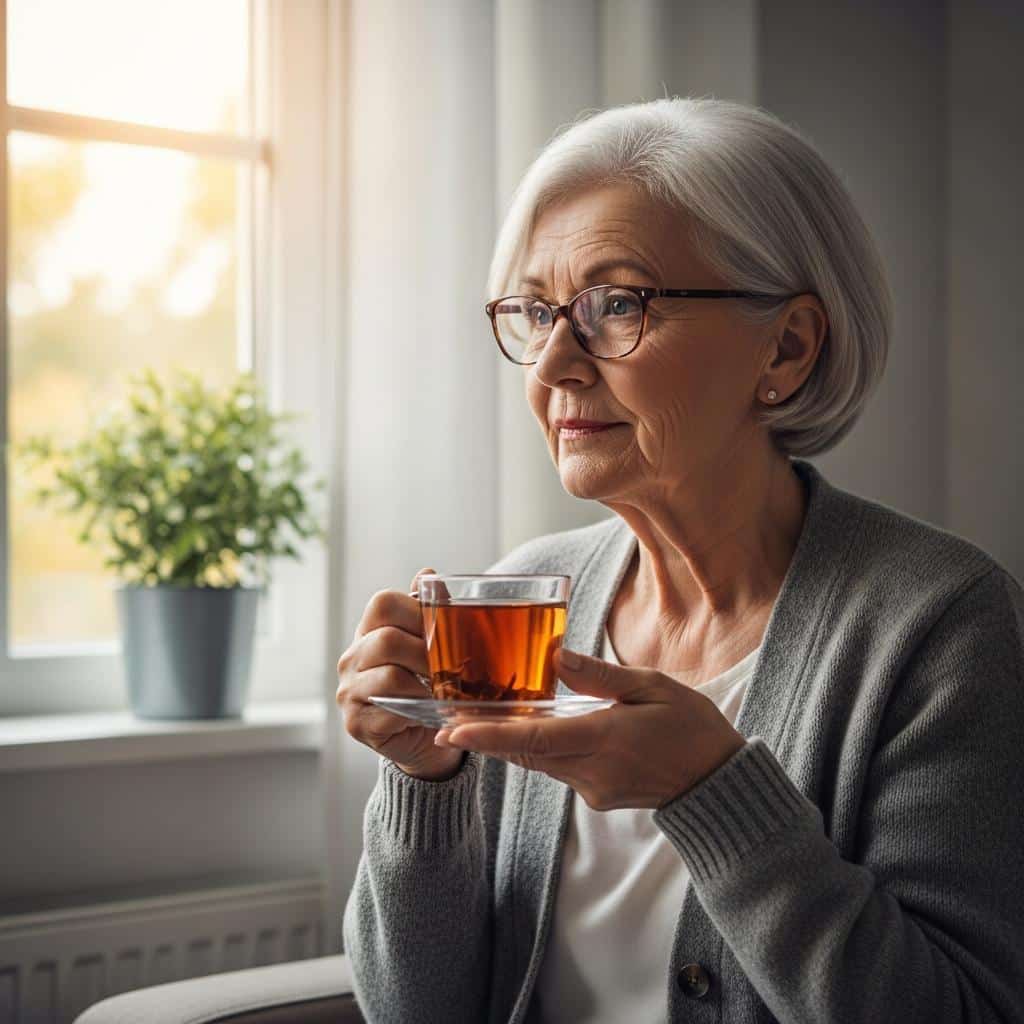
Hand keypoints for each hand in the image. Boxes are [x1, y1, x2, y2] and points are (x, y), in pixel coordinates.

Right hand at [336, 568, 462, 781]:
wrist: (424, 736)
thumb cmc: (427, 685)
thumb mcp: (429, 646)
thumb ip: (428, 611)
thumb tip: (428, 574)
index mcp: (368, 631)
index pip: (383, 603)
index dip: (417, 611)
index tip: (441, 630)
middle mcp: (351, 658)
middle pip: (387, 640)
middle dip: (427, 653)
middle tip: (453, 667)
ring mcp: (349, 691)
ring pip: (391, 677)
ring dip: (426, 685)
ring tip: (446, 691)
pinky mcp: (356, 722)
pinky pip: (390, 711)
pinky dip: (417, 711)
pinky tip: (430, 712)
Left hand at [434, 647, 745, 808]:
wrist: (718, 782)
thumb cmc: (692, 727)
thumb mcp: (653, 687)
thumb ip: (600, 676)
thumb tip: (556, 655)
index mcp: (604, 740)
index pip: (534, 739)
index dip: (490, 735)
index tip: (453, 730)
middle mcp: (591, 771)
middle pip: (525, 754)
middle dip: (486, 738)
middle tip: (446, 720)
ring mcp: (593, 789)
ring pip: (538, 763)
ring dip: (509, 743)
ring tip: (476, 719)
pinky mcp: (597, 795)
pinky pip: (557, 770)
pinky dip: (538, 749)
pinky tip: (529, 729)